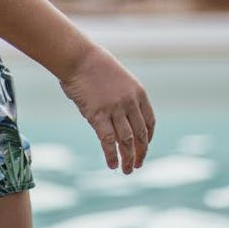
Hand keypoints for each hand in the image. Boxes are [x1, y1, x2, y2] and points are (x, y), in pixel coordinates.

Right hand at [59, 44, 155, 173]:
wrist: (79, 57)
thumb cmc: (94, 65)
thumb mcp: (118, 79)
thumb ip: (123, 98)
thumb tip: (120, 118)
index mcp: (138, 93)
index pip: (149, 122)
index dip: (148, 138)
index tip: (144, 147)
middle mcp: (130, 103)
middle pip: (140, 135)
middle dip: (141, 152)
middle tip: (138, 165)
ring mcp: (115, 109)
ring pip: (127, 141)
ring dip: (128, 158)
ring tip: (127, 170)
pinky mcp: (98, 115)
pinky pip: (108, 141)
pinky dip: (112, 155)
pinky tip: (113, 164)